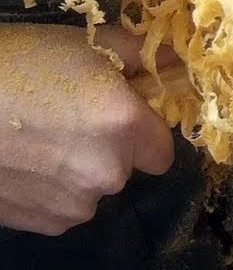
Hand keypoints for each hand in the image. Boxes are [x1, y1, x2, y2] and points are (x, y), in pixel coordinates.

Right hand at [0, 24, 174, 235]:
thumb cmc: (17, 66)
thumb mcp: (85, 45)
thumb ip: (141, 56)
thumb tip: (177, 62)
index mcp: (126, 126)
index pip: (162, 149)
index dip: (143, 133)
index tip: (118, 119)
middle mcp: (109, 172)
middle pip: (125, 169)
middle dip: (107, 149)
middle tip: (66, 122)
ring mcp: (74, 203)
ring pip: (92, 189)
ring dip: (76, 171)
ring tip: (36, 142)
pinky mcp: (43, 223)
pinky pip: (62, 209)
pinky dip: (49, 192)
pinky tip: (22, 165)